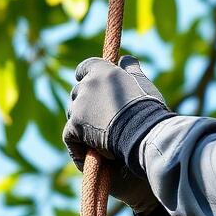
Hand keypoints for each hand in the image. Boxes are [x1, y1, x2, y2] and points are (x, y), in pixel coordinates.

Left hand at [62, 55, 169, 212]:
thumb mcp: (142, 82)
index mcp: (102, 71)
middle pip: (77, 92)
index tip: (89, 84)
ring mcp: (79, 105)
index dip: (85, 76)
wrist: (144, 132)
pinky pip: (69, 136)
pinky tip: (87, 156)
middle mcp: (87, 84)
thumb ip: (131, 68)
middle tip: (98, 118)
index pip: (84, 67)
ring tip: (95, 137)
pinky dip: (76, 146)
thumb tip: (125, 58)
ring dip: (80, 123)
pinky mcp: (75, 126)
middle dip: (85, 103)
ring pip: (72, 113)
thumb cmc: (147, 108)